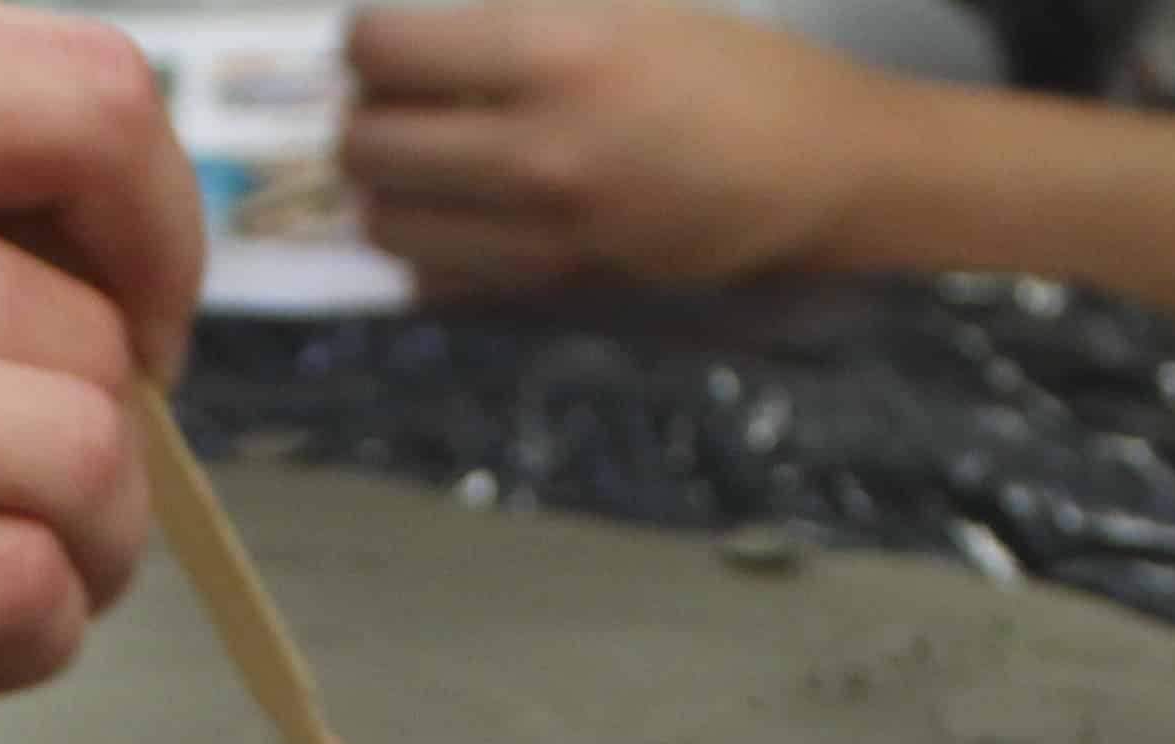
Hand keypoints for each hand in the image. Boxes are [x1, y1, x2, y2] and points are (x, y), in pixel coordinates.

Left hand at [345, 0, 921, 300]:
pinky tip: (459, 209)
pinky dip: (427, 243)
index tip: (390, 39)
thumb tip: (419, 33)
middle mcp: (534, 152)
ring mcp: (541, 232)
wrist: (809, 169)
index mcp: (553, 54)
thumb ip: (513, 12)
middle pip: (366, 147)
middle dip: (365, 115)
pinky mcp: (553, 285)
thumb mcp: (622, 1)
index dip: (368, 40)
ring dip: (385, 186)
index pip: (383, 50)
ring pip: (387, 224)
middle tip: (398, 100)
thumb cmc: (722, 65)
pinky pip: (436, 278)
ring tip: (422, 156)